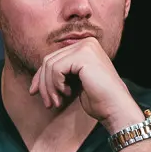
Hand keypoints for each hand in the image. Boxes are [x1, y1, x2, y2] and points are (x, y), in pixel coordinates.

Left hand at [29, 37, 143, 131]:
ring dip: (49, 87)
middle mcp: (86, 43)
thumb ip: (59, 75)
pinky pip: (56, 69)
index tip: (35, 93)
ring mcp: (85, 47)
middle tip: (48, 102)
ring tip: (56, 101)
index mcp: (85, 47)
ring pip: (49, 65)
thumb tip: (35, 80)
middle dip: (43, 84)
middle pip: (48, 60)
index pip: (52, 58)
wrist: (115, 108)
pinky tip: (66, 94)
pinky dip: (56, 84)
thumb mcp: (74, 83)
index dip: (40, 77)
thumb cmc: (98, 99)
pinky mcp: (83, 56)